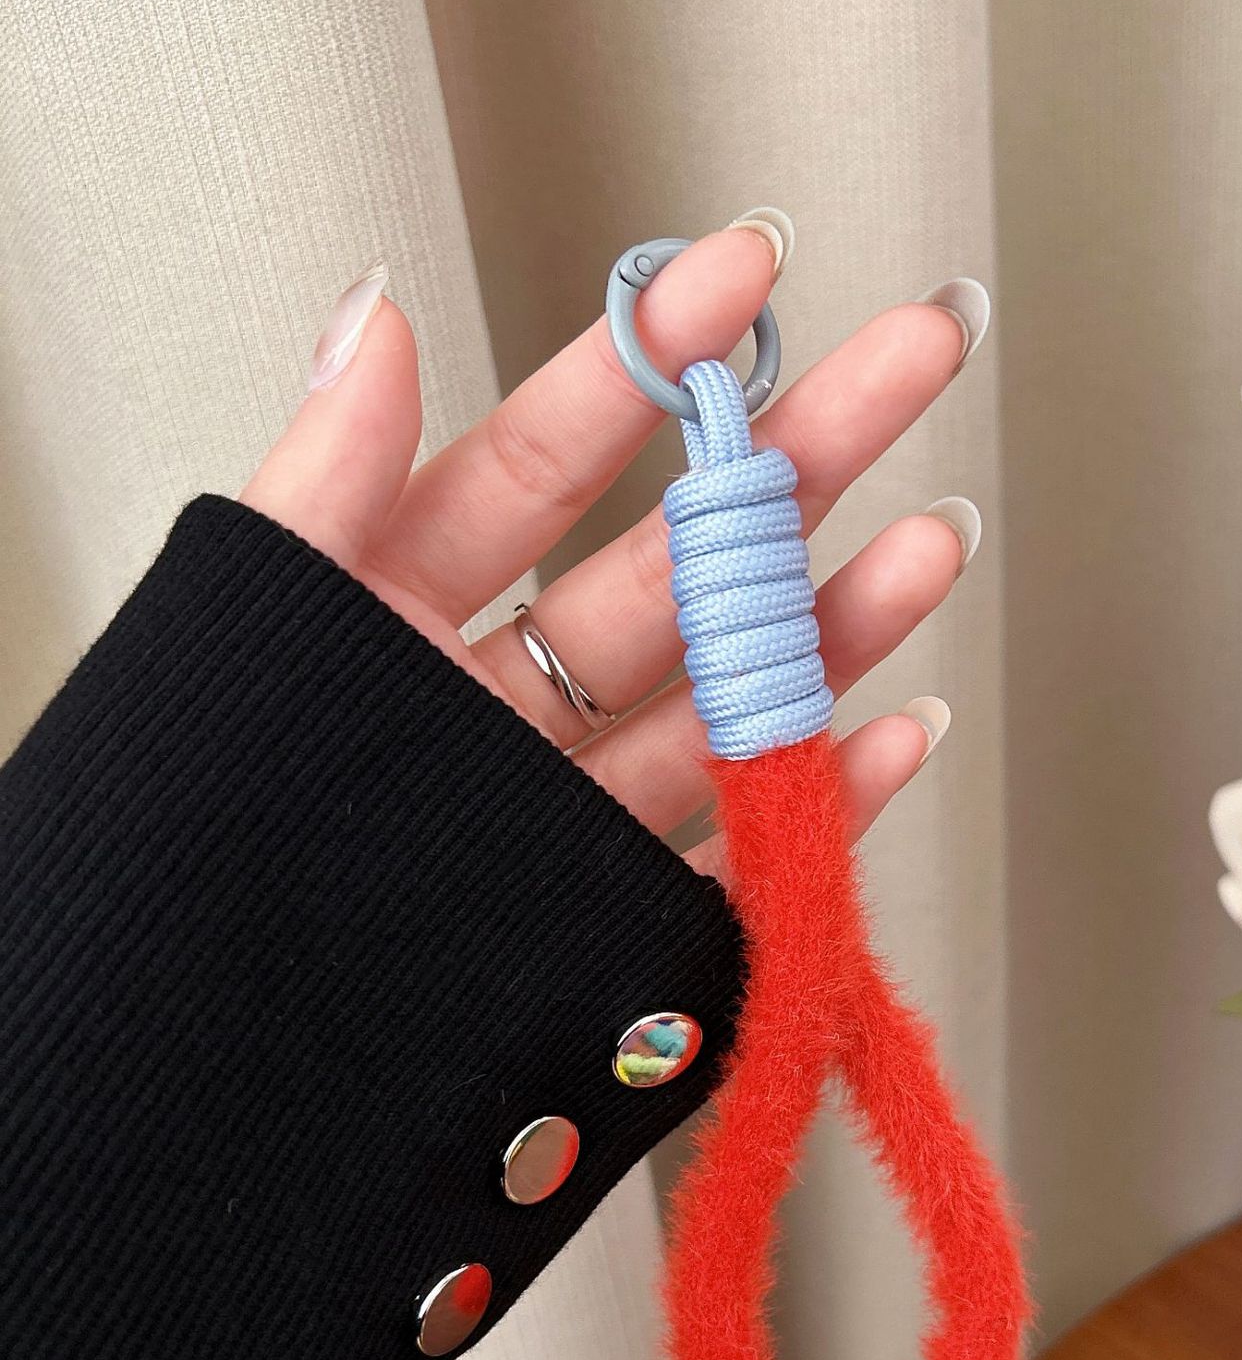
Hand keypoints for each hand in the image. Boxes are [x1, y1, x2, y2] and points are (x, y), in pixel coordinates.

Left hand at [241, 224, 978, 877]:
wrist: (190, 1089)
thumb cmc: (192, 847)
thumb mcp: (255, 635)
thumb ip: (327, 476)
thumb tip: (379, 306)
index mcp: (398, 617)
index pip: (547, 462)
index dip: (650, 361)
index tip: (747, 269)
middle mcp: (500, 707)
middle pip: (676, 567)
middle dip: (803, 458)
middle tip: (917, 356)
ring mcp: (565, 816)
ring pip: (727, 705)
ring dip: (839, 625)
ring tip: (933, 543)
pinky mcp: (610, 929)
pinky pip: (738, 856)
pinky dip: (826, 799)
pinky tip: (897, 729)